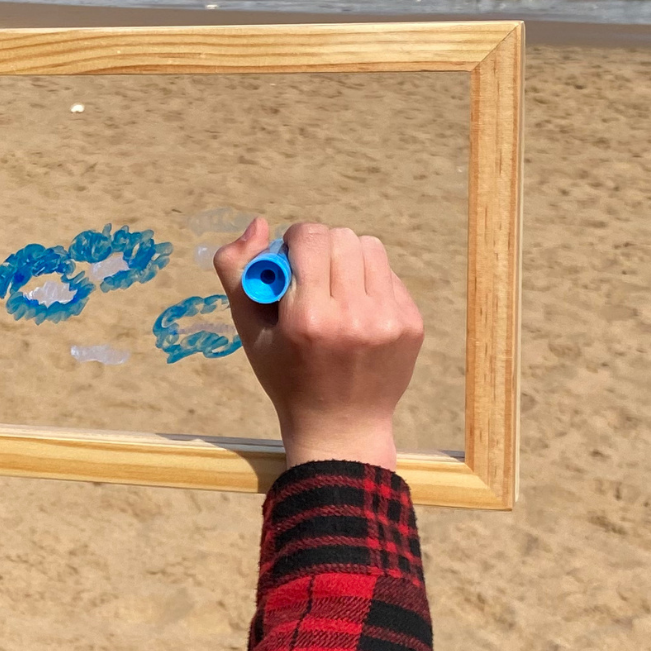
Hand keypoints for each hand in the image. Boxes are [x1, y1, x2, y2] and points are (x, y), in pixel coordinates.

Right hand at [213, 218, 421, 471]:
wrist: (341, 426)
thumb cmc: (286, 377)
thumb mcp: (250, 331)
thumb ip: (239, 272)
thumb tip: (259, 223)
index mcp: (308, 318)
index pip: (310, 238)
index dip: (295, 242)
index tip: (290, 264)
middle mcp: (353, 315)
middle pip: (342, 237)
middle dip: (322, 249)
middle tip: (312, 277)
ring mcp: (389, 320)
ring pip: (371, 248)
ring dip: (349, 259)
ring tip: (337, 289)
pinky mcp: (412, 324)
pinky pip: (390, 275)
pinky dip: (371, 283)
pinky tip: (358, 311)